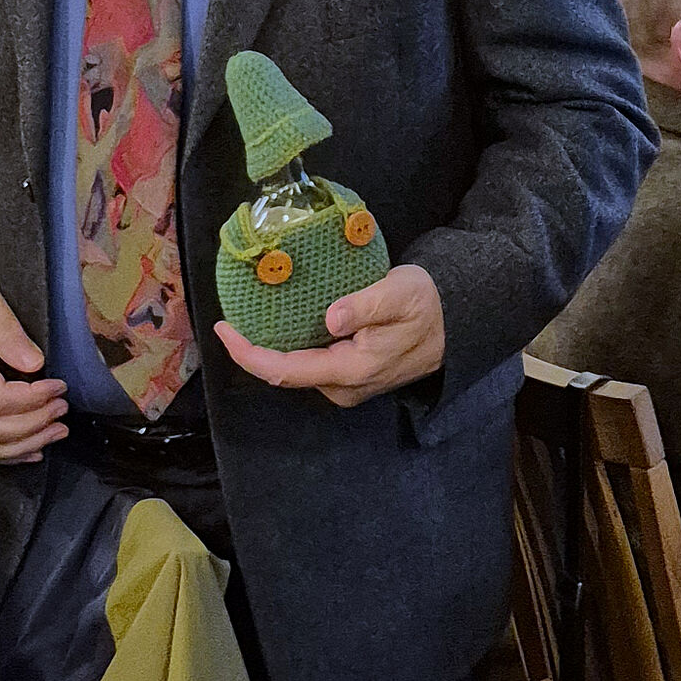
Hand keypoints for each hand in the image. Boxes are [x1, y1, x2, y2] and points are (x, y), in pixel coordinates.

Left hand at [215, 262, 445, 408]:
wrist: (457, 323)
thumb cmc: (427, 305)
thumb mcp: (400, 293)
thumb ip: (365, 305)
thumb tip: (331, 318)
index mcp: (351, 369)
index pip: (285, 370)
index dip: (247, 353)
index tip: (223, 328)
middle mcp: (343, 386)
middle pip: (285, 372)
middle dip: (254, 348)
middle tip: (234, 315)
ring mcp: (347, 385)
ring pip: (296, 369)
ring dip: (271, 347)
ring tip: (252, 316)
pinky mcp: (350, 376)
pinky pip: (309, 364)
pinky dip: (290, 346)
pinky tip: (281, 323)